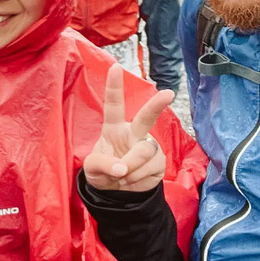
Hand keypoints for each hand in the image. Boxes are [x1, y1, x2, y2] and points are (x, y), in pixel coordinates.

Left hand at [84, 64, 174, 191]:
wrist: (118, 193)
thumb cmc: (103, 171)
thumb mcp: (91, 169)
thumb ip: (101, 164)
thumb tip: (121, 168)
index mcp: (114, 128)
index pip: (114, 106)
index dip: (114, 87)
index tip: (115, 67)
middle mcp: (134, 133)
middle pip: (146, 117)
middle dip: (157, 105)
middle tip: (168, 94)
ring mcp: (149, 146)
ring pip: (144, 152)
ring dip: (131, 167)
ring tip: (121, 177)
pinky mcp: (160, 162)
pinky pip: (150, 168)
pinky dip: (137, 179)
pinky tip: (131, 181)